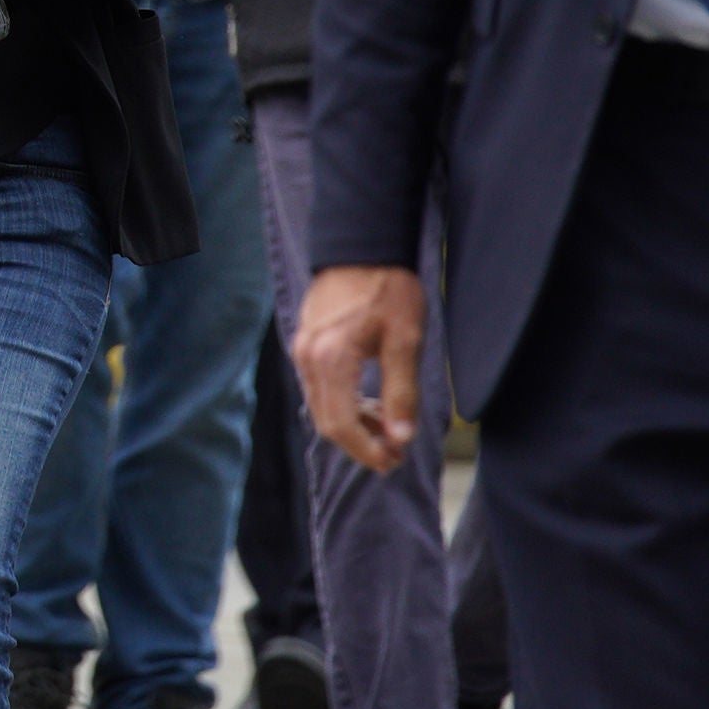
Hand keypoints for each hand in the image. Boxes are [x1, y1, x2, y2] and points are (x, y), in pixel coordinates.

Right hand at [296, 262, 425, 472]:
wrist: (362, 246)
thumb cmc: (388, 287)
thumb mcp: (406, 340)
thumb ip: (401, 392)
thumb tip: (401, 438)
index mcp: (332, 359)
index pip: (341, 424)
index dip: (366, 451)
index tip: (393, 463)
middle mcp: (308, 358)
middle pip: (327, 421)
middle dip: (360, 444)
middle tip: (394, 454)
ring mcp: (303, 350)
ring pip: (322, 406)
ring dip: (353, 425)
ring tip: (387, 428)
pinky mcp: (306, 344)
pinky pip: (319, 388)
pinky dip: (343, 404)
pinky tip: (369, 402)